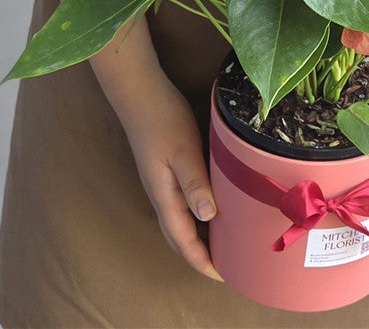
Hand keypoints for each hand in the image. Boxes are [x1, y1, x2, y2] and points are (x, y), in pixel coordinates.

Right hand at [102, 57, 222, 281]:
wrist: (141, 93)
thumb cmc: (163, 120)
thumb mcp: (182, 151)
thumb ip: (194, 183)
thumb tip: (208, 216)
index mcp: (164, 196)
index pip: (183, 241)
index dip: (202, 261)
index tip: (224, 275)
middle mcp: (161, 195)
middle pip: (179, 237)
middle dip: (200, 255)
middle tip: (228, 265)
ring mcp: (161, 182)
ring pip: (180, 221)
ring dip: (199, 236)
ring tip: (225, 242)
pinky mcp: (165, 169)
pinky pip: (181, 203)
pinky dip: (197, 215)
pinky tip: (213, 206)